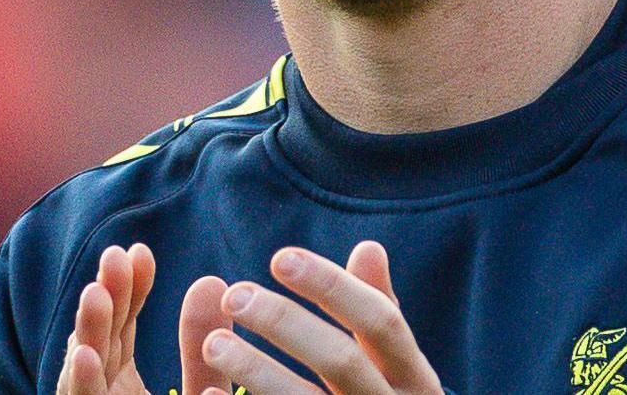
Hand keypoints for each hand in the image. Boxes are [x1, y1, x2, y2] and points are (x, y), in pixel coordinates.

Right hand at [55, 243, 236, 394]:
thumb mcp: (202, 389)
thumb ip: (202, 346)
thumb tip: (212, 282)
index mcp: (119, 385)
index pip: (120, 329)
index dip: (130, 290)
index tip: (140, 251)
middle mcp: (102, 393)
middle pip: (100, 341)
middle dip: (106, 299)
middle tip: (115, 255)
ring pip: (84, 371)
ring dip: (88, 332)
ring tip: (95, 294)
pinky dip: (81, 383)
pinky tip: (83, 355)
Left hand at [197, 240, 443, 394]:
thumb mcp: (395, 366)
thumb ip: (378, 311)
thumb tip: (369, 248)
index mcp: (415, 379)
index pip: (379, 321)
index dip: (331, 287)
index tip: (280, 257)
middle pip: (341, 361)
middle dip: (287, 323)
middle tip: (236, 295)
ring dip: (258, 373)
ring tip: (212, 342)